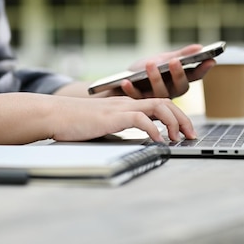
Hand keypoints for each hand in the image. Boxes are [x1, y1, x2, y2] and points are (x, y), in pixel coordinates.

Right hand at [0, 93, 196, 143]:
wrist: (53, 114)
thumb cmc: (73, 122)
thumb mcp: (102, 125)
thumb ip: (119, 129)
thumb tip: (134, 142)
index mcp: (125, 104)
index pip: (158, 103)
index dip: (175, 115)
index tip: (184, 131)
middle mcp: (126, 102)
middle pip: (164, 102)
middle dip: (182, 118)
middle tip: (191, 135)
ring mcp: (120, 107)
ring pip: (158, 106)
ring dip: (173, 122)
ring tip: (179, 138)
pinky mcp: (113, 116)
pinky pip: (141, 118)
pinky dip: (153, 129)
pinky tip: (158, 140)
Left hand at [120, 44, 215, 98]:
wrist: (118, 84)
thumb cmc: (143, 70)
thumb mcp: (162, 59)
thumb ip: (180, 55)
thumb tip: (199, 48)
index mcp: (177, 81)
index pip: (195, 76)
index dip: (203, 69)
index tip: (211, 60)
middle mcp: (170, 92)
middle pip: (180, 87)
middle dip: (178, 74)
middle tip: (174, 61)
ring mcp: (155, 100)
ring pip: (160, 93)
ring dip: (155, 78)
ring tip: (150, 63)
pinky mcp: (139, 103)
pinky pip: (137, 97)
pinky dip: (132, 89)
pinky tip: (127, 81)